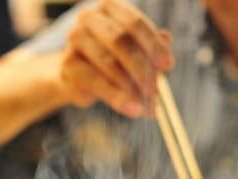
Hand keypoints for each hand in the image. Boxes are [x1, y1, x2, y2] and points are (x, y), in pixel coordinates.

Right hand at [60, 0, 173, 117]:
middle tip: (156, 91)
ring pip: (108, 63)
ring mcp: (75, 39)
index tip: (168, 66)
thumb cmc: (112, 59)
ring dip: (131, 88)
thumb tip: (166, 47)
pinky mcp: (68, 64)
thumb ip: (150, 49)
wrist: (78, 76)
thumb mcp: (135, 52)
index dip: (153, 45)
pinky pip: (96, 82)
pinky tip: (131, 109)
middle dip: (142, 68)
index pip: (135, 23)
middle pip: (120, 41)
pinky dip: (116, 98)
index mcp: (110, 7)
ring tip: (147, 107)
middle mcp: (89, 17)